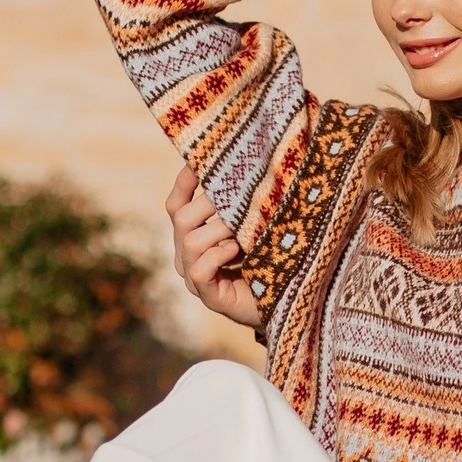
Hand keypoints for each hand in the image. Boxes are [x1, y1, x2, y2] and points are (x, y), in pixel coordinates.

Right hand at [166, 164, 261, 329]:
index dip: (184, 182)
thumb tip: (248, 168)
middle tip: (242, 201)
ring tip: (243, 233)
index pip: (176, 205)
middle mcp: (187, 255)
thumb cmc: (270, 258)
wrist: (285, 300)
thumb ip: (243, 205)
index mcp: (193, 235)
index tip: (200, 162)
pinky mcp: (209, 297)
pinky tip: (237, 252)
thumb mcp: (254, 225)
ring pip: (190, 242)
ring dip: (220, 231)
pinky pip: (199, 270)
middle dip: (212, 204)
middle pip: (181, 218)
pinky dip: (218, 256)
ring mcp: (195, 278)